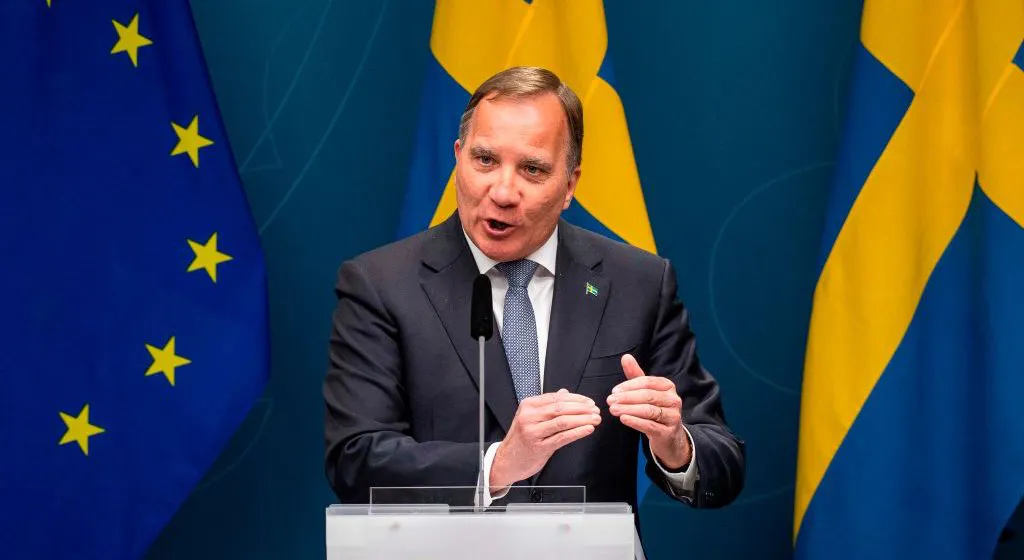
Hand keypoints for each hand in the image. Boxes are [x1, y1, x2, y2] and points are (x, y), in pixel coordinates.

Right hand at [490, 389, 600, 490]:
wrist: (507, 461)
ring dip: (583, 419)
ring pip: (562, 421)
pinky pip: (562, 437)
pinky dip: (578, 432)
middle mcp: (529, 417)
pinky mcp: (539, 447)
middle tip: (595, 410)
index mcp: (528, 405)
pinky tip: (588, 429)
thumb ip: (547, 405)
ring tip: (595, 419)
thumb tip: (565, 393)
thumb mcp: (530, 417)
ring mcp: (533, 432)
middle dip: (582, 408)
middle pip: (560, 408)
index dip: (576, 398)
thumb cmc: (521, 439)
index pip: (556, 397)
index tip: (589, 402)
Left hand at [607, 354, 690, 469]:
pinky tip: (623, 419)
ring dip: (628, 409)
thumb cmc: (655, 410)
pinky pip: (650, 425)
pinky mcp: (668, 432)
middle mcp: (674, 400)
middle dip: (626, 397)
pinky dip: (635, 421)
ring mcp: (673, 416)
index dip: (629, 386)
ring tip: (613, 409)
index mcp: (668, 386)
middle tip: (610, 400)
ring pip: (648, 410)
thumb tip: (625, 357)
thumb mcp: (646, 391)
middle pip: (647, 396)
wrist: (669, 437)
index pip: (647, 382)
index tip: (614, 391)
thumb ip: (636, 375)